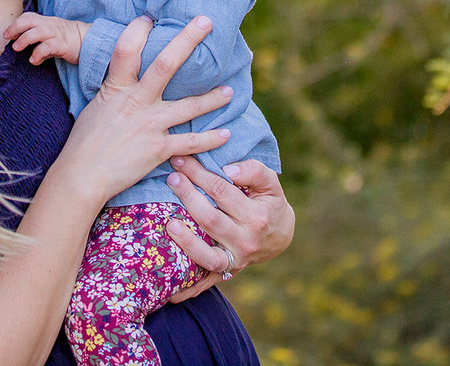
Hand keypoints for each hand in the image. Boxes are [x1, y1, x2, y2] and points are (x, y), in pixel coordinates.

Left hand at [5, 12, 89, 64]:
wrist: (89, 40)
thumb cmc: (69, 40)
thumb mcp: (53, 39)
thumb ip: (41, 45)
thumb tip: (31, 57)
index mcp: (46, 22)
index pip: (28, 17)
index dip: (16, 24)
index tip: (7, 34)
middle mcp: (50, 25)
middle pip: (29, 20)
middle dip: (16, 27)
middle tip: (7, 37)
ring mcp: (56, 34)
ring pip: (37, 31)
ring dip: (24, 39)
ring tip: (16, 48)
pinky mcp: (62, 44)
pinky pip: (48, 47)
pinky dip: (38, 53)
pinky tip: (33, 60)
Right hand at [53, 16, 234, 207]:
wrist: (83, 175)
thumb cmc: (85, 141)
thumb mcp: (96, 105)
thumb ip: (116, 89)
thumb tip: (127, 74)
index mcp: (116, 88)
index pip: (126, 48)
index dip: (138, 29)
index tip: (149, 18)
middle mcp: (137, 102)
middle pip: (166, 64)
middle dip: (187, 40)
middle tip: (206, 22)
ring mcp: (150, 125)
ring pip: (190, 105)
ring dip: (212, 98)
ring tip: (229, 91)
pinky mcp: (159, 149)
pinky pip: (191, 142)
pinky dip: (211, 139)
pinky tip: (225, 134)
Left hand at [164, 156, 294, 302]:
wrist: (280, 236)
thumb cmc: (269, 203)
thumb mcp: (270, 184)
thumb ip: (253, 170)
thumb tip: (228, 170)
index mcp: (256, 217)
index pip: (221, 191)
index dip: (199, 173)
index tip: (181, 159)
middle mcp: (246, 241)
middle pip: (210, 219)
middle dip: (188, 197)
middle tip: (171, 179)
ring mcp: (235, 261)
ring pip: (207, 255)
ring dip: (186, 241)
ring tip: (169, 224)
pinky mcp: (227, 272)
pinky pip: (206, 282)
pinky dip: (189, 287)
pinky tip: (171, 289)